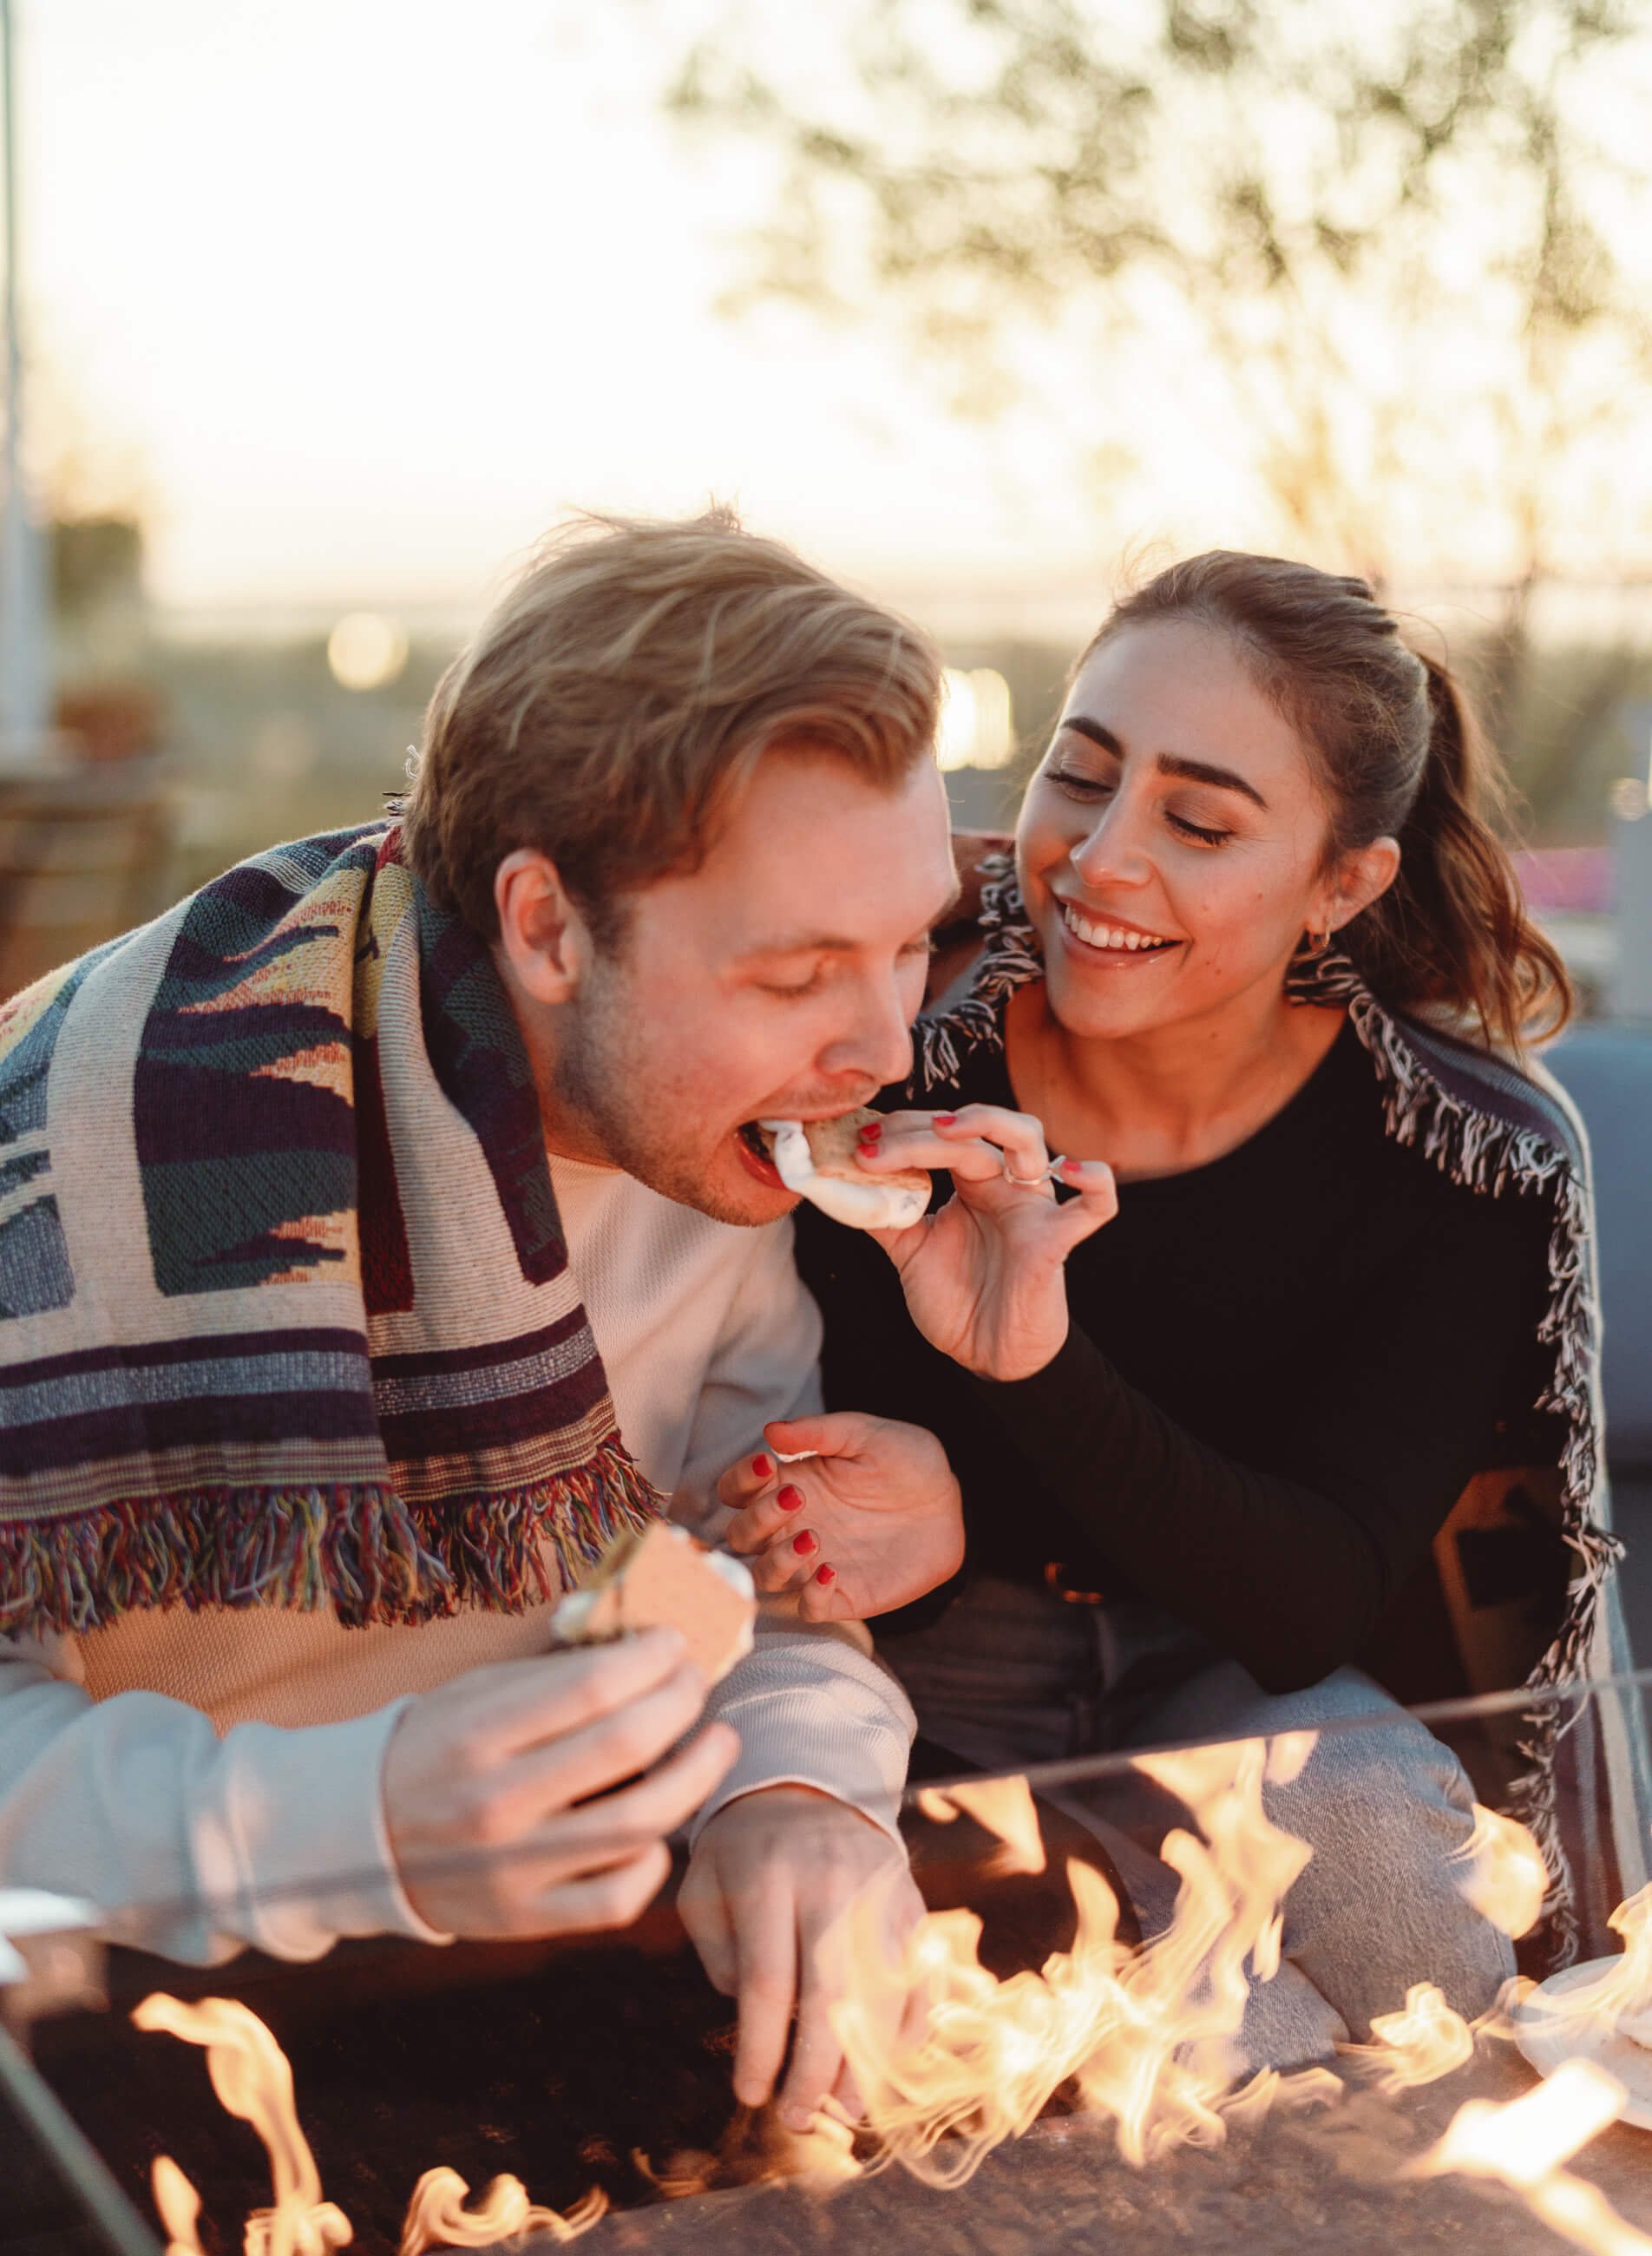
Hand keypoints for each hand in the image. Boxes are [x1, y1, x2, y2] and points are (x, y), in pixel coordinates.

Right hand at [383, 1629, 736, 1938]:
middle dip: (682, 1701)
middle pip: (626, 1745)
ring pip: (639, 1824)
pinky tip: (659, 1828)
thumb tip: (639, 1635)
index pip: (591, 1685)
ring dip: (696, 1775)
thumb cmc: (435, 1747)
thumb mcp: (473, 1692)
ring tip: (718, 1741)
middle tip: (696, 1681)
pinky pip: (618, 1899)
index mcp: (475, 1734)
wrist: (360, 1837)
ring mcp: (513, 1870)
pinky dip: (654, 1860)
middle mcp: (494, 1803)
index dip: (650, 1656)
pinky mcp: (526, 1920)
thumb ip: (551, 1670)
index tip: (673, 1642)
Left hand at [677, 1786, 925, 2129]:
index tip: (750, 2094)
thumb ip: (719, 1954)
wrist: (809, 1779)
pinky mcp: (911, 1899)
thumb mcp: (705, 1883)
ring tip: (847, 2107)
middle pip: (832, 1995)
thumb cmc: (744, 1846)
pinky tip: (886, 2060)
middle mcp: (830, 1882)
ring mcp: (879, 1890)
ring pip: (883, 1991)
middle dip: (815, 2071)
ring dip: (867, 2061)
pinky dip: (908, 2024)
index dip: (762, 2049)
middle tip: (799, 2118)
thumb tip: (758, 2023)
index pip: (768, 1982)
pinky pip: (920, 1974)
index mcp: (768, 1876)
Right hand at [717, 1413, 962, 1618]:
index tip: (768, 1463)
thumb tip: (771, 1431)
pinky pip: (809, 1608)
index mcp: (787, 1485)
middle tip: (797, 1497)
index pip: (737, 1489)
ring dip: (777, 1559)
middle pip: (741, 1536)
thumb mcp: (867, 1435)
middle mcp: (791, 1527)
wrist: (950, 1503)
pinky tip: (831, 1571)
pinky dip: (811, 1596)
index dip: (740, 1479)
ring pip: (764, 1576)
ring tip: (814, 1537)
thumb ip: (819, 1432)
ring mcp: (813, 1562)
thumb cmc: (904, 1462)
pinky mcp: (842, 1593)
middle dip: (757, 1518)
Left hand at [855, 1105, 1115, 1379]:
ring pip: (1028, 1138)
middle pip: (972, 1131)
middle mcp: (1004, 1183)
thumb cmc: (958, 1301)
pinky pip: (1096, 1204)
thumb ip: (883, 1216)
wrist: (987, 1356)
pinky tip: (1067, 1169)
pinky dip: (1093, 1180)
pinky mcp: (1057, 1241)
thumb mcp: (909, 1252)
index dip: (902, 1129)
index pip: (942, 1134)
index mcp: (971, 1181)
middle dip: (920, 1131)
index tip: (858, 1140)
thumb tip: (838, 1181)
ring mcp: (1033, 1207)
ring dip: (988, 1122)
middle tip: (875, 1146)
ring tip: (945, 1127)